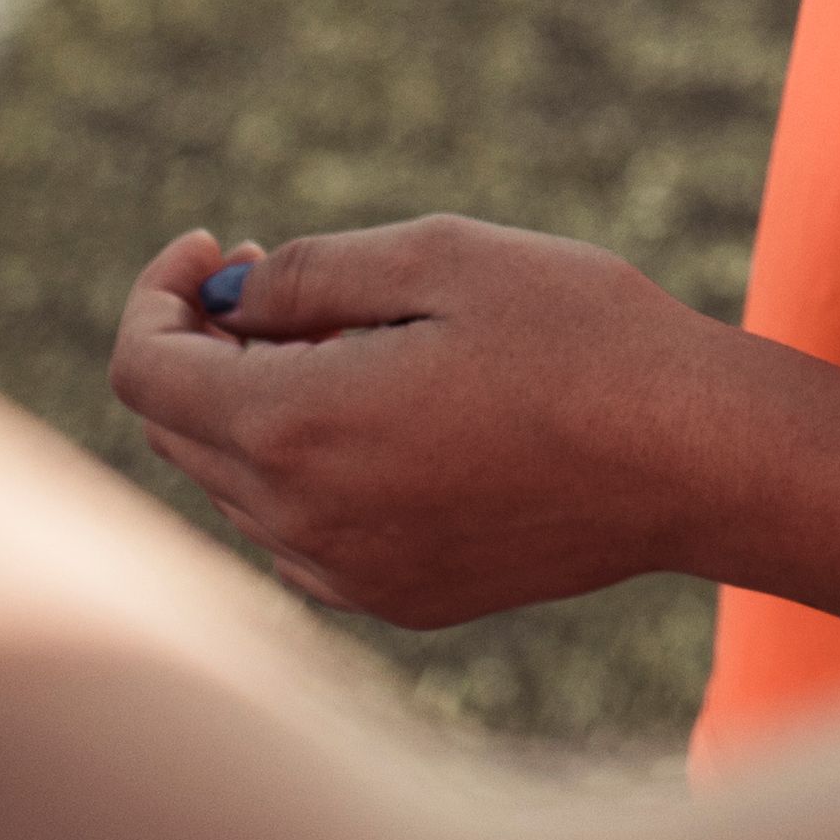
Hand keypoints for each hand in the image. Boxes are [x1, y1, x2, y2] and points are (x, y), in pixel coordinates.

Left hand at [106, 218, 728, 626]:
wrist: (695, 461)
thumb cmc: (581, 338)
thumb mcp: (442, 257)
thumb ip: (306, 272)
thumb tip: (226, 296)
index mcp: (296, 428)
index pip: (144, 370)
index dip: (159, 292)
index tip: (217, 241)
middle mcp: (300, 521)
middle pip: (177, 429)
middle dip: (203, 340)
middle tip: (274, 277)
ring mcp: (347, 573)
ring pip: (234, 483)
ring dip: (253, 404)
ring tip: (348, 339)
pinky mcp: (396, 598)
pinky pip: (296, 532)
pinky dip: (301, 466)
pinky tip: (385, 416)